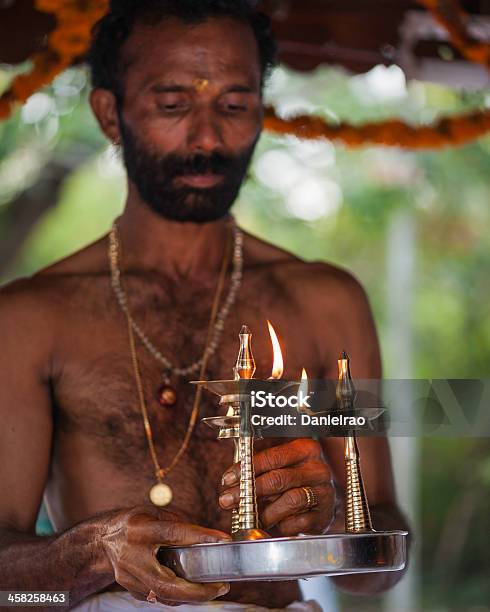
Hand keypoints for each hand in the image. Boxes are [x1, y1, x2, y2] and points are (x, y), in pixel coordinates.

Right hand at [100, 505, 230, 605]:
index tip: (223, 540)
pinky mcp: (131, 589)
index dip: (200, 537)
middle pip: (167, 582)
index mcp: (139, 530)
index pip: (173, 534)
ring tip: (214, 590)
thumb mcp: (153, 513)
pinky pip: (159, 597)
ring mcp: (130, 577)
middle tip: (221, 587)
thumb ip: (176, 525)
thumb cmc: (132, 523)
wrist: (102, 541)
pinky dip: (179, 596)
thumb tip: (205, 537)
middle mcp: (132, 556)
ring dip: (192, 596)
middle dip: (197, 590)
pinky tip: (194, 591)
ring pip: (164, 595)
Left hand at [219, 438, 334, 535]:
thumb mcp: (280, 466)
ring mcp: (323, 492)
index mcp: (305, 449)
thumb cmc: (294, 479)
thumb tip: (231, 481)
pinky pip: (299, 522)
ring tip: (248, 517)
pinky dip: (281, 525)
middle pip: (279, 479)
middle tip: (228, 500)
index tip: (227, 479)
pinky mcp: (324, 516)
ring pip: (290, 501)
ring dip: (264, 512)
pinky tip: (271, 525)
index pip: (273, 457)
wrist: (322, 501)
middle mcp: (317, 469)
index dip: (247, 469)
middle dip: (249, 491)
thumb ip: (259, 468)